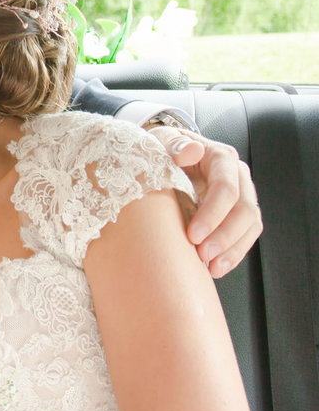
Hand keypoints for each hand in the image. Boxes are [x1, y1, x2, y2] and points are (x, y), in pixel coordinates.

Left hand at [149, 126, 261, 277]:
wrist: (163, 157)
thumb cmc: (161, 150)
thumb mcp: (162, 141)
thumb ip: (174, 145)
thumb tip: (192, 151)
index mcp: (221, 158)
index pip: (227, 188)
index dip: (213, 214)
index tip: (193, 235)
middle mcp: (237, 177)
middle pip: (245, 210)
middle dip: (225, 236)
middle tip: (201, 254)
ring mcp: (241, 196)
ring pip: (250, 226)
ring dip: (233, 250)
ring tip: (212, 268)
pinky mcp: (236, 214)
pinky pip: (245, 236)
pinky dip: (233, 254)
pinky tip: (216, 268)